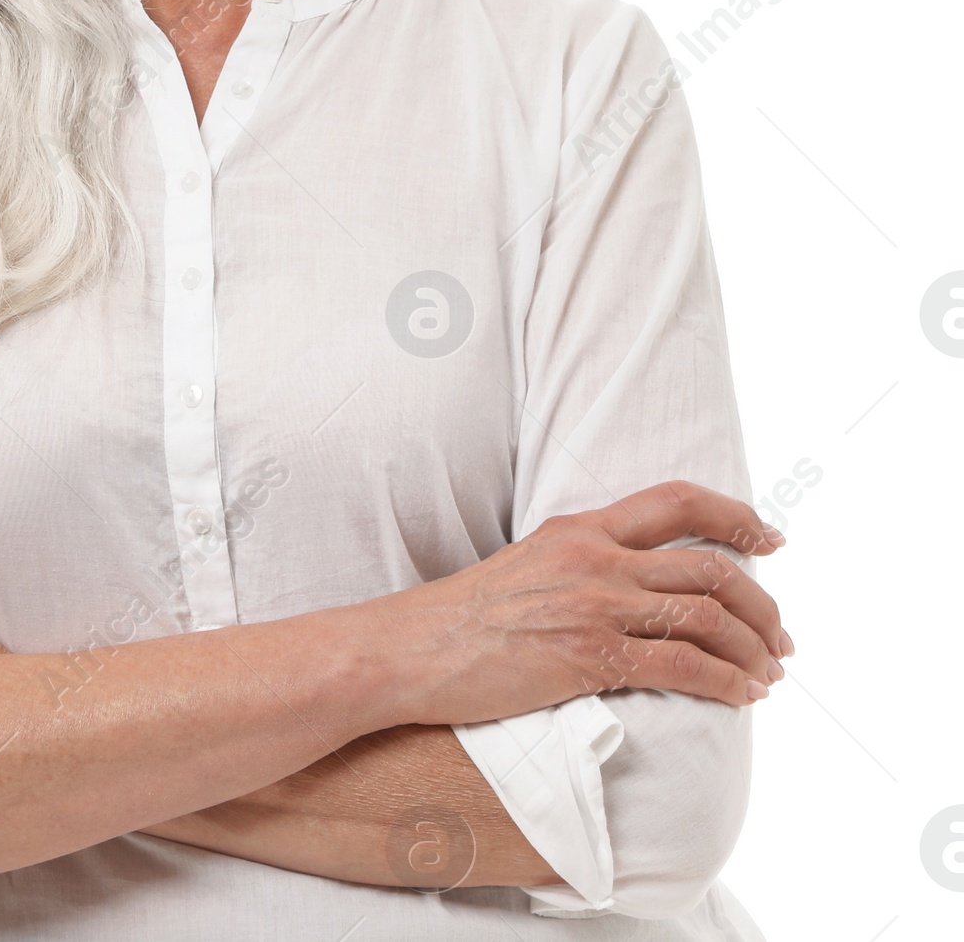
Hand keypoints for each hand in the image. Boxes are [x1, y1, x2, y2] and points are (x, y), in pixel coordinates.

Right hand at [382, 479, 793, 725]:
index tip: (771, 540)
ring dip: (754, 650)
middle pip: (710, 567)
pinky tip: (743, 697)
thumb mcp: (530, 564)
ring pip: (708, 617)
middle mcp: (596, 557)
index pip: (677, 501)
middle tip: (782, 637)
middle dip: (763, 605)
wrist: (416, 647)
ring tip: (770, 674)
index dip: (736, 516)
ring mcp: (595, 604)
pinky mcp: (591, 655)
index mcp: (581, 527)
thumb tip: (638, 585)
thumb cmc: (467, 617)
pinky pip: (683, 665)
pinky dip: (727, 683)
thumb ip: (585, 563)